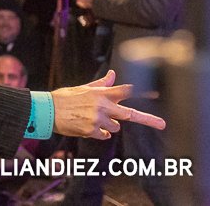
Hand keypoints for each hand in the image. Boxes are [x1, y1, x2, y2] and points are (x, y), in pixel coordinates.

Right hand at [50, 70, 165, 139]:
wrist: (48, 110)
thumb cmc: (65, 98)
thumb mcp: (82, 88)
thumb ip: (101, 84)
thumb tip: (113, 74)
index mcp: (100, 93)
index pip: (124, 91)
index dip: (140, 91)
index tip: (155, 94)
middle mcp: (101, 106)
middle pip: (129, 114)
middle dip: (146, 119)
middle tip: (162, 124)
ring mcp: (97, 119)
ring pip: (115, 127)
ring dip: (109, 125)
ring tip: (92, 119)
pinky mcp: (91, 131)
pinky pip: (104, 135)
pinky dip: (99, 133)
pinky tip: (87, 127)